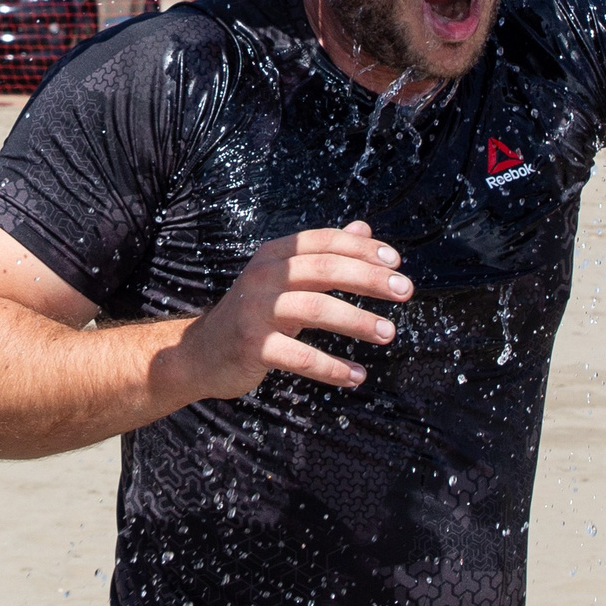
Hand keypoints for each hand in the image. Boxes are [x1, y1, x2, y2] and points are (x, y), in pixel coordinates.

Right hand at [163, 222, 409, 398]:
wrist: (199, 354)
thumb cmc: (253, 314)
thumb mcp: (284, 280)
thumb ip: (323, 254)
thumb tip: (364, 228)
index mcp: (273, 256)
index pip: (324, 242)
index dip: (363, 248)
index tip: (397, 262)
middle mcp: (263, 277)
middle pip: (325, 269)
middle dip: (370, 279)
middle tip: (406, 291)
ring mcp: (255, 311)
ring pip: (316, 309)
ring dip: (358, 321)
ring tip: (389, 333)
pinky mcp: (252, 345)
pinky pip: (300, 356)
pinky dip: (332, 367)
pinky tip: (356, 376)